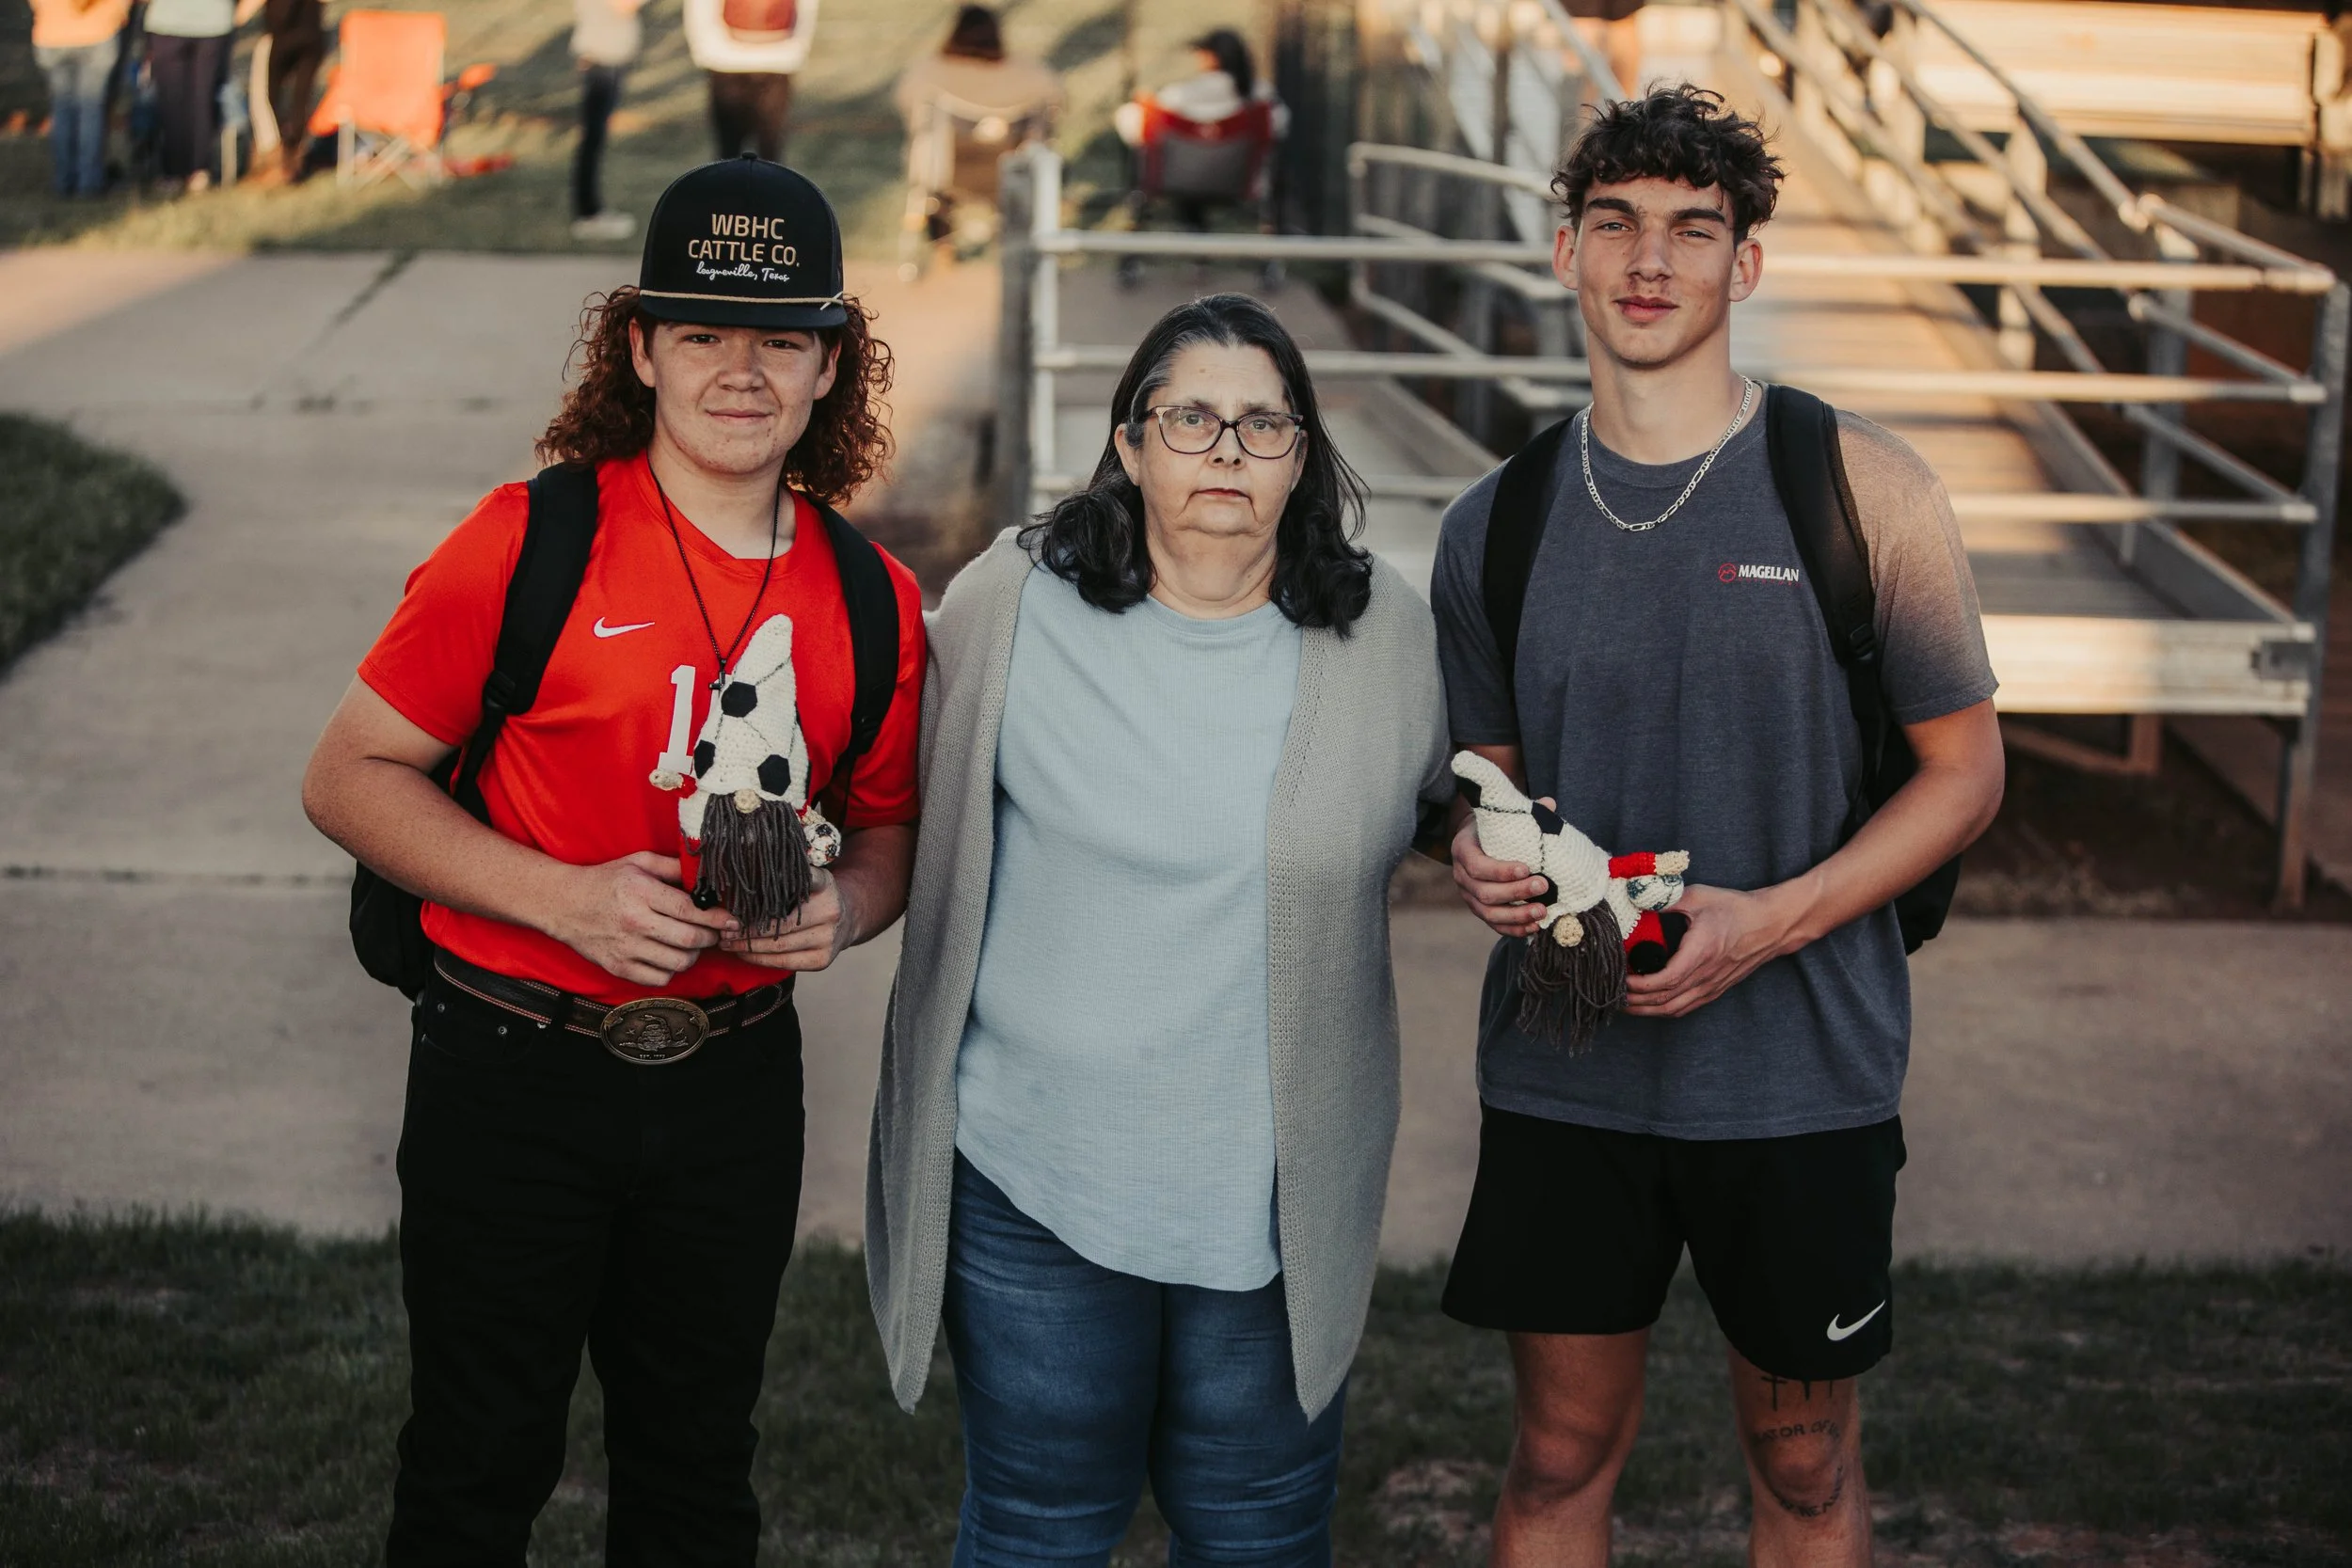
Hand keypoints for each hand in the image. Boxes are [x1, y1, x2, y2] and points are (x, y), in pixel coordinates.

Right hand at [546, 852, 737, 987]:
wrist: (564, 904)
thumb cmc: (606, 880)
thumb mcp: (639, 862)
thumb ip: (675, 867)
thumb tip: (709, 874)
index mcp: (641, 892)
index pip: (691, 910)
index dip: (719, 918)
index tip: (733, 920)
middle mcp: (634, 921)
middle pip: (690, 940)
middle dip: (711, 937)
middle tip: (715, 932)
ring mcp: (625, 948)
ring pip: (679, 962)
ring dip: (694, 954)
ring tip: (692, 943)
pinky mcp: (618, 967)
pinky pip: (660, 978)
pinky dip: (671, 969)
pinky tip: (668, 955)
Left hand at [719, 867, 854, 972]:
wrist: (848, 919)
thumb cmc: (815, 897)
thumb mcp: (809, 877)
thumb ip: (788, 874)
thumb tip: (748, 865)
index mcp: (825, 885)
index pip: (795, 884)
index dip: (767, 893)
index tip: (739, 900)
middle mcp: (830, 912)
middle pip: (780, 925)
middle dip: (746, 930)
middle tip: (724, 929)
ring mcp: (828, 939)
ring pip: (779, 947)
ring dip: (748, 947)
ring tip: (727, 943)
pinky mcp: (822, 960)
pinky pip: (784, 963)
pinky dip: (760, 959)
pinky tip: (744, 954)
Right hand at [1451, 810, 1551, 938]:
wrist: (1479, 840)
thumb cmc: (1495, 827)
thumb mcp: (1503, 815)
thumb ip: (1524, 811)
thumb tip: (1549, 804)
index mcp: (1463, 849)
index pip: (1477, 865)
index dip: (1501, 871)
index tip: (1527, 868)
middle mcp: (1461, 876)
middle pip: (1484, 892)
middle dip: (1515, 892)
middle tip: (1543, 885)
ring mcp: (1469, 896)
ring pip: (1488, 913)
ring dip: (1517, 916)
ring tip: (1542, 912)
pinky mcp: (1480, 910)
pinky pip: (1494, 925)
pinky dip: (1514, 929)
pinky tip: (1535, 927)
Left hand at [1623, 883, 1793, 1017]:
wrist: (1772, 925)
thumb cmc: (1736, 909)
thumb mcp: (1699, 897)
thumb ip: (1666, 900)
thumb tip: (1636, 897)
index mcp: (1700, 953)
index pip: (1664, 981)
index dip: (1638, 985)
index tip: (1619, 978)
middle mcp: (1706, 975)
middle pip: (1664, 1001)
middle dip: (1635, 1002)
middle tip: (1611, 994)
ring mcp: (1712, 986)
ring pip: (1674, 1009)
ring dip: (1647, 1010)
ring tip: (1624, 1003)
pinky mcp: (1716, 989)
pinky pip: (1686, 1007)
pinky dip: (1664, 1010)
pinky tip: (1650, 1005)